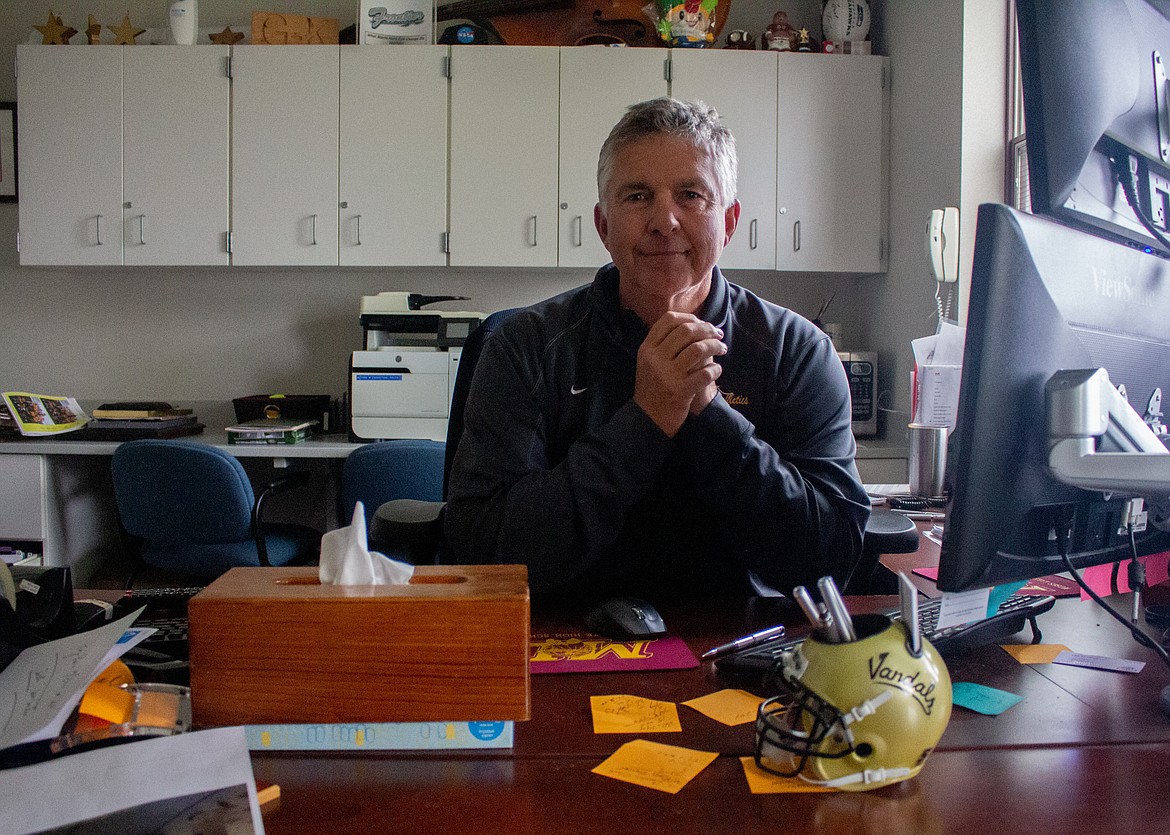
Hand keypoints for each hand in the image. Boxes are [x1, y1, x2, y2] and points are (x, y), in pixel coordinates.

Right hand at [633, 312, 726, 436]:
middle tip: (718, 334)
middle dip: (707, 329)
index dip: (690, 317)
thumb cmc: (654, 387)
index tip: (702, 322)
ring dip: (715, 346)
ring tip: (722, 348)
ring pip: (698, 349)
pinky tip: (717, 369)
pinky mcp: (681, 391)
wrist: (648, 419)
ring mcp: (668, 375)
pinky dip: (716, 368)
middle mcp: (655, 359)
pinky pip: (706, 373)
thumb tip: (693, 323)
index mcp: (647, 348)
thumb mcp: (649, 362)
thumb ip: (664, 343)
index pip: (669, 320)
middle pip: (686, 331)